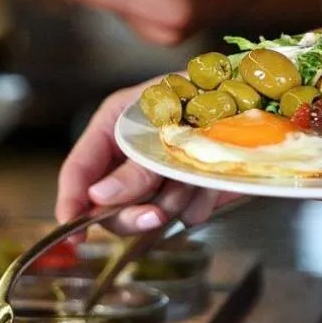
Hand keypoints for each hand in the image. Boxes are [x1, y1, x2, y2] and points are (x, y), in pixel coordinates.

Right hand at [57, 81, 242, 234]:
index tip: (73, 232)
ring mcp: (158, 176)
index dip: (71, 204)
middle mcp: (130, 156)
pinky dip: (199, 205)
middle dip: (134, 212)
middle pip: (109, 205)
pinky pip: (185, 216)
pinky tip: (209, 185)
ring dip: (175, 201)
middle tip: (156, 215)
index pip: (78, 171)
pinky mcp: (187, 190)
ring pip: (149, 214)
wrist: (250, 95)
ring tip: (195, 175)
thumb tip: (99, 196)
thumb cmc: (202, 90)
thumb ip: (133, 165)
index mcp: (112, 128)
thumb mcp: (159, 123)